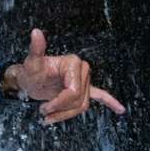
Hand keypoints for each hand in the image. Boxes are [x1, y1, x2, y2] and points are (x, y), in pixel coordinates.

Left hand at [2, 28, 125, 125]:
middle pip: (79, 99)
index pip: (73, 91)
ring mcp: (84, 79)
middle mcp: (82, 69)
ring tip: (50, 117)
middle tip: (44, 112)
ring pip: (83, 104)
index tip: (44, 108)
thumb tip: (36, 32)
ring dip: (66, 114)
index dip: (59, 103)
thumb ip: (36, 49)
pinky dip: (110, 102)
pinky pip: (100, 95)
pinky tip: (120, 109)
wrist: (29, 80)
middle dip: (61, 110)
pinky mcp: (84, 87)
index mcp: (72, 63)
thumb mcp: (32, 63)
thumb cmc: (30, 72)